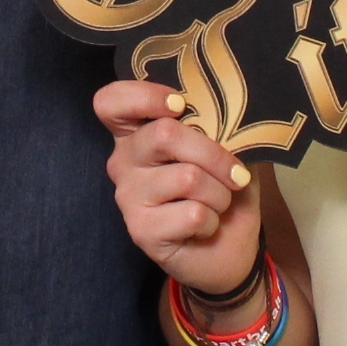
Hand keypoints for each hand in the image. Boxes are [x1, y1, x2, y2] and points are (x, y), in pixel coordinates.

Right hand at [95, 78, 262, 296]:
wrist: (228, 249)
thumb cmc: (222, 192)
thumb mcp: (227, 151)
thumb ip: (217, 127)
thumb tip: (229, 114)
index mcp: (138, 134)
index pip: (111, 102)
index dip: (144, 96)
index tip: (179, 106)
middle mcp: (123, 161)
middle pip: (164, 134)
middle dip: (213, 154)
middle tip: (235, 175)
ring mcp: (128, 196)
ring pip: (188, 177)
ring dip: (219, 194)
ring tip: (218, 205)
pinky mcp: (140, 230)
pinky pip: (192, 213)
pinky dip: (213, 220)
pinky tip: (204, 227)